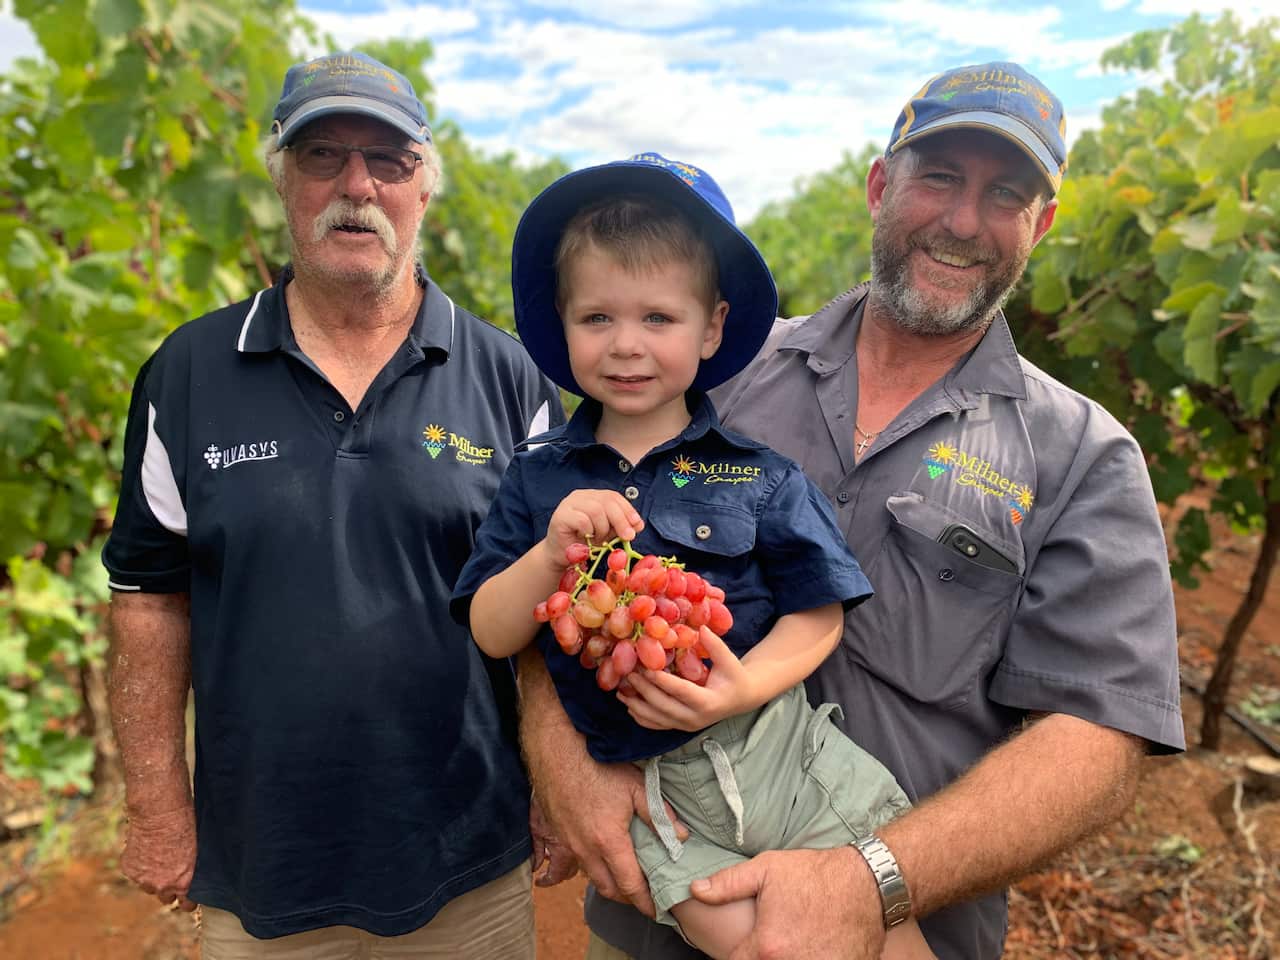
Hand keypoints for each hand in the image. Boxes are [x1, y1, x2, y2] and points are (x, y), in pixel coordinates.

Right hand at [120, 804, 196, 911]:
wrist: (159, 813)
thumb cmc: (185, 826)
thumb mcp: (196, 852)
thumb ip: (190, 870)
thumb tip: (190, 876)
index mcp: (183, 883)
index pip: (186, 904)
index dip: (188, 901)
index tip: (189, 899)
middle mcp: (162, 886)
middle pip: (166, 898)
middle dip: (170, 890)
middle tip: (172, 876)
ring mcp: (143, 879)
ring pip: (148, 887)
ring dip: (153, 879)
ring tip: (159, 860)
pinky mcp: (129, 869)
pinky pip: (136, 874)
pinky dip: (140, 866)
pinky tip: (147, 851)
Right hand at [519, 647, 684, 916]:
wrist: (556, 750)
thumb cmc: (598, 765)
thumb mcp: (636, 786)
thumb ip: (659, 816)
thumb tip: (682, 838)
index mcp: (608, 841)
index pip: (629, 885)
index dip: (644, 901)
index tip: (657, 910)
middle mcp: (585, 850)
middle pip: (608, 889)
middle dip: (627, 898)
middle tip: (644, 898)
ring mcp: (568, 843)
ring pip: (591, 876)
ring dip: (609, 883)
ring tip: (627, 880)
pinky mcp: (557, 834)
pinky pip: (577, 861)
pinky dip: (593, 867)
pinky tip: (603, 856)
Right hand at [542, 490, 642, 566]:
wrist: (561, 557)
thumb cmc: (584, 544)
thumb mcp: (608, 534)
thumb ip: (621, 526)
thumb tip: (638, 524)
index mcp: (593, 496)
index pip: (613, 496)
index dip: (628, 509)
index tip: (638, 525)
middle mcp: (580, 496)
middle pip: (607, 501)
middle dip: (621, 520)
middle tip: (628, 536)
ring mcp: (569, 504)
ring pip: (595, 510)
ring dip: (602, 528)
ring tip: (598, 540)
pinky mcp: (560, 516)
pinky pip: (582, 520)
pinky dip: (589, 531)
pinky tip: (586, 538)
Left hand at [618, 626, 757, 731]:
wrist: (741, 698)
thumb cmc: (734, 676)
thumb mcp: (729, 660)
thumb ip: (715, 645)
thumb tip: (701, 628)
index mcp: (709, 702)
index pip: (681, 692)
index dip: (663, 681)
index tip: (647, 669)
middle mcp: (696, 718)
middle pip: (664, 707)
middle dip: (644, 691)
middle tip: (629, 674)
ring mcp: (687, 725)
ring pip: (657, 720)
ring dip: (637, 706)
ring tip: (620, 692)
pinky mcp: (680, 727)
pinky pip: (657, 725)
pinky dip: (641, 717)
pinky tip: (629, 705)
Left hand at [689, 847, 885, 959]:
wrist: (866, 883)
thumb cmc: (815, 875)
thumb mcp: (766, 869)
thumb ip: (727, 884)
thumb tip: (696, 890)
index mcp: (765, 947)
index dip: (739, 954)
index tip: (748, 944)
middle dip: (762, 956)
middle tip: (774, 941)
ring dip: (787, 958)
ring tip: (796, 941)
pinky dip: (812, 959)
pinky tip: (814, 947)